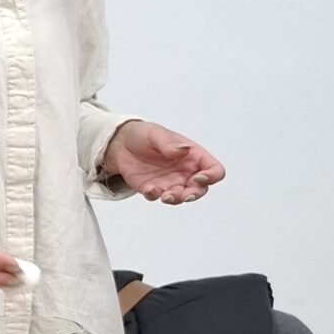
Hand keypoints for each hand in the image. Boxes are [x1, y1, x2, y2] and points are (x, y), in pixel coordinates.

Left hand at [101, 120, 225, 203]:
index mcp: (193, 156)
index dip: (212, 176)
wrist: (120, 144)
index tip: (198, 177)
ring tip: (165, 196)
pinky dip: (155, 196)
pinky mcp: (154, 189)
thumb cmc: (143, 135)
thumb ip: (170, 144)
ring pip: (181, 197)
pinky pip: (158, 197)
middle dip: (194, 195)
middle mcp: (185, 171)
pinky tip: (149, 190)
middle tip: (183, 196)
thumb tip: (184, 150)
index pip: (214, 169)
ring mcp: (170, 182)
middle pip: (200, 189)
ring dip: (176, 199)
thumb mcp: (156, 134)